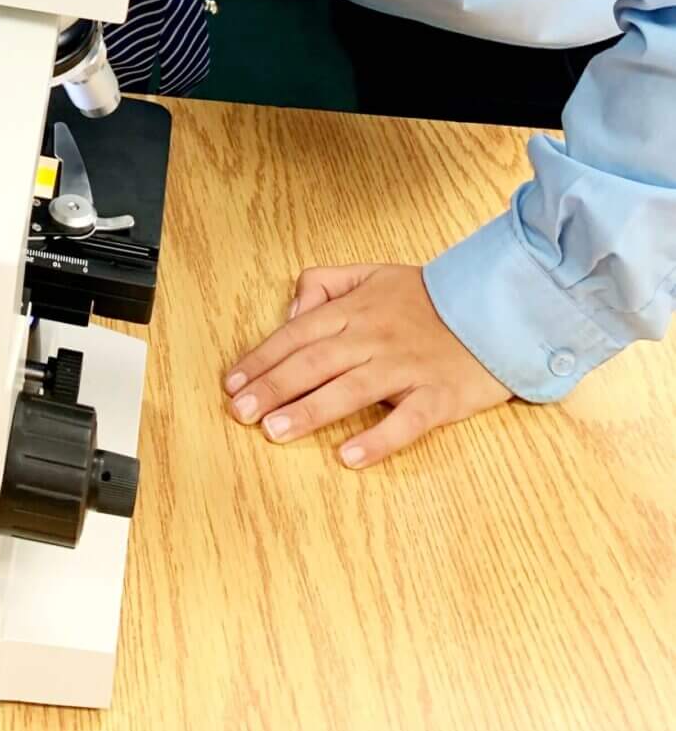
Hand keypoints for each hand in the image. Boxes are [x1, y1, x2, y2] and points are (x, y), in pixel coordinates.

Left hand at [223, 263, 510, 468]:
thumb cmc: (428, 297)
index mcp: (355, 311)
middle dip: (273, 387)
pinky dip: (378, 440)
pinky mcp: (438, 396)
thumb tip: (291, 311)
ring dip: (309, 412)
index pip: (297, 335)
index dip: (262, 358)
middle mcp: (374, 338)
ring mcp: (406, 368)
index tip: (232, 382)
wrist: (498, 307)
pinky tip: (348, 457)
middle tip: (240, 412)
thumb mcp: (371, 273)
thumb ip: (324, 283)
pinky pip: (406, 422)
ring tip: (274, 432)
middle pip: (314, 363)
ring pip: (349, 391)